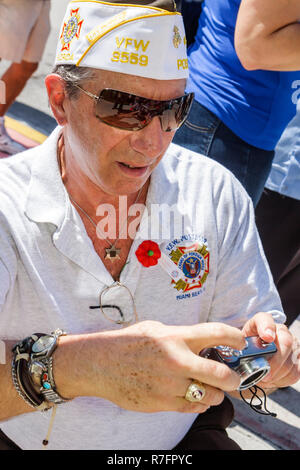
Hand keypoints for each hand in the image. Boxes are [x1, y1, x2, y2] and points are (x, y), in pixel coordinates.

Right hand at [81, 320, 245, 413]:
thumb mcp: (156, 329)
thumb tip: (205, 343)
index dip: (236, 337)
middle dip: (234, 378)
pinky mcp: (163, 403)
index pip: (217, 334)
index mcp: (176, 337)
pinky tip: (195, 396)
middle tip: (234, 378)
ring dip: (216, 393)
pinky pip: (193, 407)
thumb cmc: (128, 343)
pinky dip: (199, 403)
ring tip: (212, 388)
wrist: (100, 363)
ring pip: (210, 396)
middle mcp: (177, 361)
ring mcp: (170, 385)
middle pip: (222, 374)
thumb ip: (181, 336)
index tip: (241, 342)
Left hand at [242, 313, 299, 388]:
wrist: (256, 357)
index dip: (267, 327)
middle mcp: (279, 330)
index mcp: (261, 323)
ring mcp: (291, 343)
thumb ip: (237, 348)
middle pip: (285, 341)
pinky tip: (273, 379)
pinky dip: (283, 379)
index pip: (265, 319)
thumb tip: (238, 360)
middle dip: (274, 362)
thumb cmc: (246, 351)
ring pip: (290, 360)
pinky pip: (295, 372)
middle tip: (264, 375)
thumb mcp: (237, 346)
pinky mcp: (298, 358)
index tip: (267, 337)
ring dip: (276, 374)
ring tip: (264, 377)